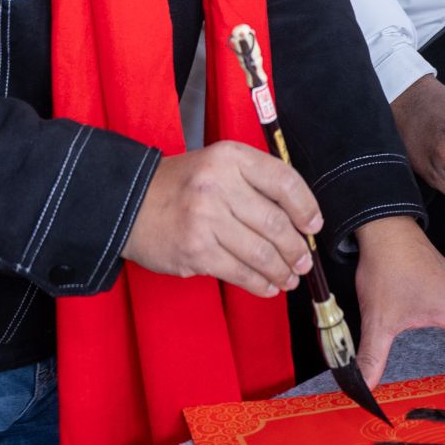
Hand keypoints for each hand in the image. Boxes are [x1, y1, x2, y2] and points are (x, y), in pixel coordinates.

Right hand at [122, 140, 318, 299]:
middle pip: (275, 222)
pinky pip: (238, 272)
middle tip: (303, 261)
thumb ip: (256, 183)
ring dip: (281, 270)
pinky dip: (259, 283)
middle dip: (296, 248)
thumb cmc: (182, 186)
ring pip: (260, 252)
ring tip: (290, 278)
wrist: (130, 204)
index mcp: (231, 157)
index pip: (283, 180)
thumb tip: (299, 218)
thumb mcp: (219, 166)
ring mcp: (205, 219)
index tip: (314, 226)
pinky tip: (268, 286)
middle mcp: (218, 184)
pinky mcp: (195, 250)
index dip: (306, 207)